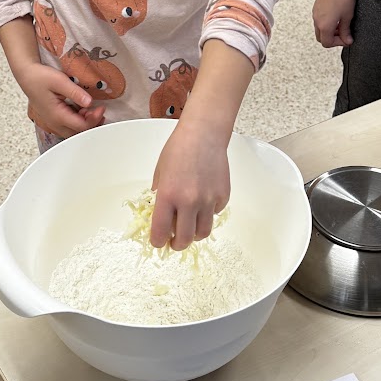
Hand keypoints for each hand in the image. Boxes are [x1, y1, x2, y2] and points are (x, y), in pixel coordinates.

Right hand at [17, 62, 104, 138]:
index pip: (81, 126)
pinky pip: (69, 126)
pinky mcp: (54, 119)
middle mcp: (55, 123)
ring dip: (86, 123)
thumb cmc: (40, 77)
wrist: (27, 76)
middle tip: (99, 110)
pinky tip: (84, 110)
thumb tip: (90, 102)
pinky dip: (79, 121)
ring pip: (74, 131)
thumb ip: (75, 92)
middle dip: (92, 124)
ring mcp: (53, 123)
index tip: (101, 107)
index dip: (94, 119)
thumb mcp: (59, 81)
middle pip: (78, 133)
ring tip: (93, 110)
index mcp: (57, 116)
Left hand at [150, 118, 229, 250]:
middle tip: (174, 242)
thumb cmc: (178, 150)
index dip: (157, 241)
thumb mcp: (159, 173)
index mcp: (167, 195)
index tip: (158, 242)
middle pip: (184, 239)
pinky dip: (207, 214)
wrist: (203, 135)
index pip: (160, 231)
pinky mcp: (223, 196)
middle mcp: (189, 201)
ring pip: (203, 233)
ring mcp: (208, 200)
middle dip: (177, 245)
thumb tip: (160, 216)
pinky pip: (214, 214)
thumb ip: (159, 196)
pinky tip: (202, 202)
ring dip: (194, 234)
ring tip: (189, 227)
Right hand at [312, 0, 355, 47]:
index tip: (346, 39)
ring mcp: (315, 13)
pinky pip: (319, 20)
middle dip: (333, 38)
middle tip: (343, 34)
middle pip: (321, 38)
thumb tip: (347, 40)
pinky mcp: (316, 6)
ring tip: (341, 24)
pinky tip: (336, 16)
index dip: (338, 43)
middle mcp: (317, 21)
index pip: (327, 43)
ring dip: (329, 30)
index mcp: (324, 26)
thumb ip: (346, 31)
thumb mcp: (347, 16)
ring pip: (319, 29)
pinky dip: (326, 23)